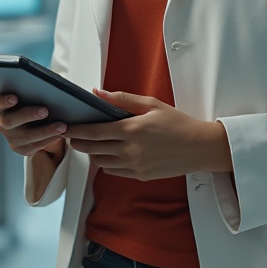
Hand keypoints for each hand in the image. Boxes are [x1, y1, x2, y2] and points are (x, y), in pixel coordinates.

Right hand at [0, 93, 66, 162]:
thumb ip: (33, 91)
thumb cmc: (33, 102)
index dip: (3, 101)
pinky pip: (34, 146)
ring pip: (26, 136)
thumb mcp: (30, 96)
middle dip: (29, 115)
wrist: (35, 123)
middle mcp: (2, 123)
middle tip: (45, 111)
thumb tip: (48, 87)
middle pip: (10, 121)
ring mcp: (11, 137)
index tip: (14, 98)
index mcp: (1, 107)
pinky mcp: (21, 148)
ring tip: (61, 126)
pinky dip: (49, 139)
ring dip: (45, 130)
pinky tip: (60, 134)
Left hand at [65, 89, 231, 180]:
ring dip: (93, 153)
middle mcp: (130, 149)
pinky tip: (109, 155)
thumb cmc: (178, 123)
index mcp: (132, 129)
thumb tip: (97, 92)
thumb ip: (122, 98)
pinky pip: (115, 171)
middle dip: (78, 143)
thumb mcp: (152, 104)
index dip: (77, 131)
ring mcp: (135, 165)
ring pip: (102, 162)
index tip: (66, 128)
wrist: (200, 147)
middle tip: (71, 137)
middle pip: (93, 149)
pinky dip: (107, 164)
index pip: (94, 132)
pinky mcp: (141, 175)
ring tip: (91, 145)